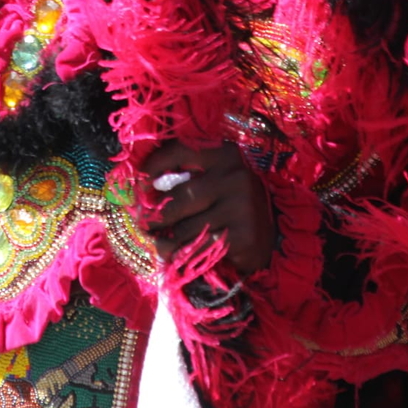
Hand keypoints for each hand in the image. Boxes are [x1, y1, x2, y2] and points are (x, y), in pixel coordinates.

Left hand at [138, 140, 274, 275]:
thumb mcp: (213, 180)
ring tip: (160, 244)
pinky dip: (182, 256)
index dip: (152, 166)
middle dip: (153, 215)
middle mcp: (235, 176)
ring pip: (183, 227)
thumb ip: (184, 176)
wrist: (270, 237)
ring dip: (166, 241)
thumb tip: (140, 186)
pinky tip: (178, 257)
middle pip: (176, 197)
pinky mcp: (243, 236)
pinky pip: (197, 248)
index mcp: (224, 153)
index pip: (179, 150)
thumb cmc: (230, 205)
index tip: (137, 184)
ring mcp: (241, 207)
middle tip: (143, 224)